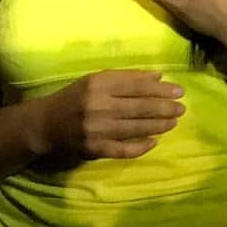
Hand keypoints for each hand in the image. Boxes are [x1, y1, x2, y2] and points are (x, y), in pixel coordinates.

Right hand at [33, 70, 184, 159]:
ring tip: (174, 122)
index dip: (161, 90)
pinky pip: (123, 149)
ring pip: (135, 128)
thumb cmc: (75, 97)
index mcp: (98, 85)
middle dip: (164, 108)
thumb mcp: (96, 80)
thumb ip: (127, 78)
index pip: (137, 87)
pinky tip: (155, 141)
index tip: (179, 91)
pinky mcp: (94, 149)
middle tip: (182, 108)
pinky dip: (141, 146)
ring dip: (158, 126)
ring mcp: (96, 130)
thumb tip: (158, 77)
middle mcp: (97, 106)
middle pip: (139, 108)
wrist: (44, 124)